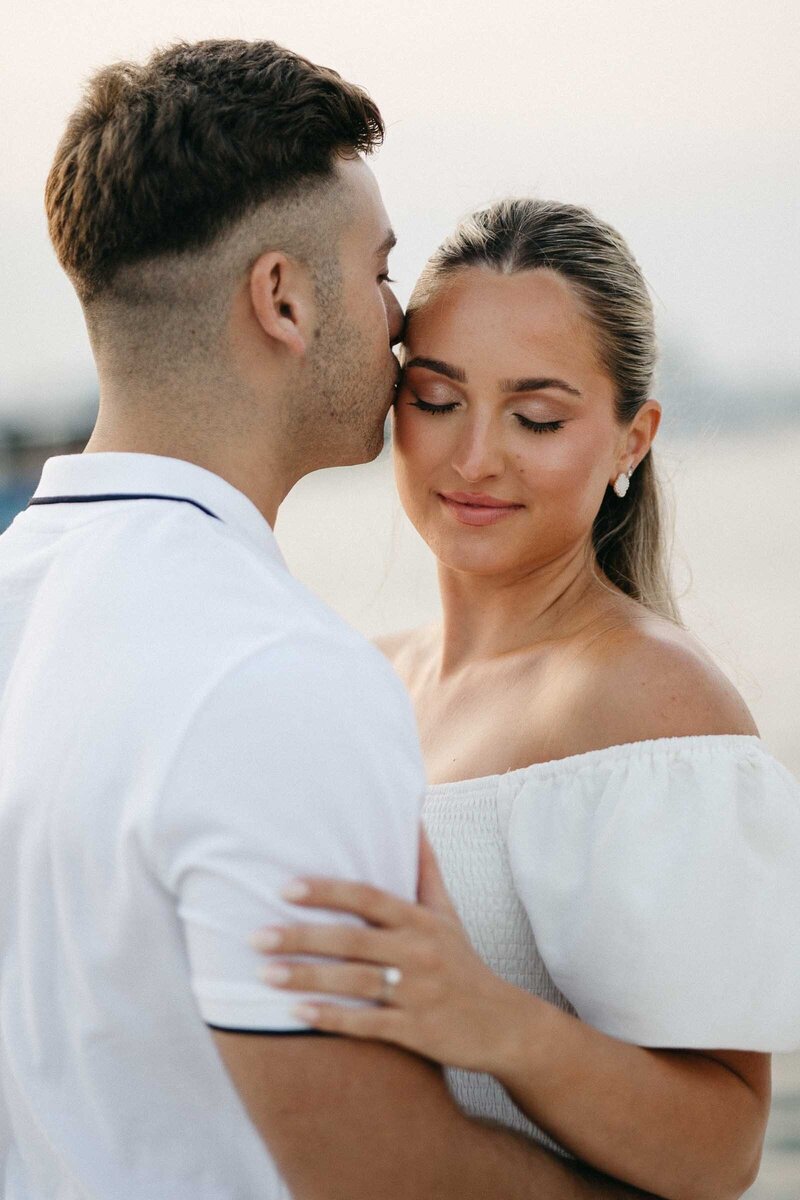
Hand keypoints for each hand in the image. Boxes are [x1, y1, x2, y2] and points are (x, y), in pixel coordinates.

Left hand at [250, 829, 522, 1073]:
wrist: (506, 1025)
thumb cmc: (462, 962)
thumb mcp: (448, 912)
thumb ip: (425, 867)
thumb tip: (413, 813)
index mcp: (422, 920)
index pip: (368, 898)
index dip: (327, 891)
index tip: (285, 888)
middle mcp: (420, 952)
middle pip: (353, 940)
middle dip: (301, 937)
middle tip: (255, 936)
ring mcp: (418, 993)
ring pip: (354, 983)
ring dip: (306, 979)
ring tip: (263, 975)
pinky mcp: (417, 1031)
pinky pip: (367, 1025)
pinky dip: (331, 1019)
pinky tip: (296, 1015)